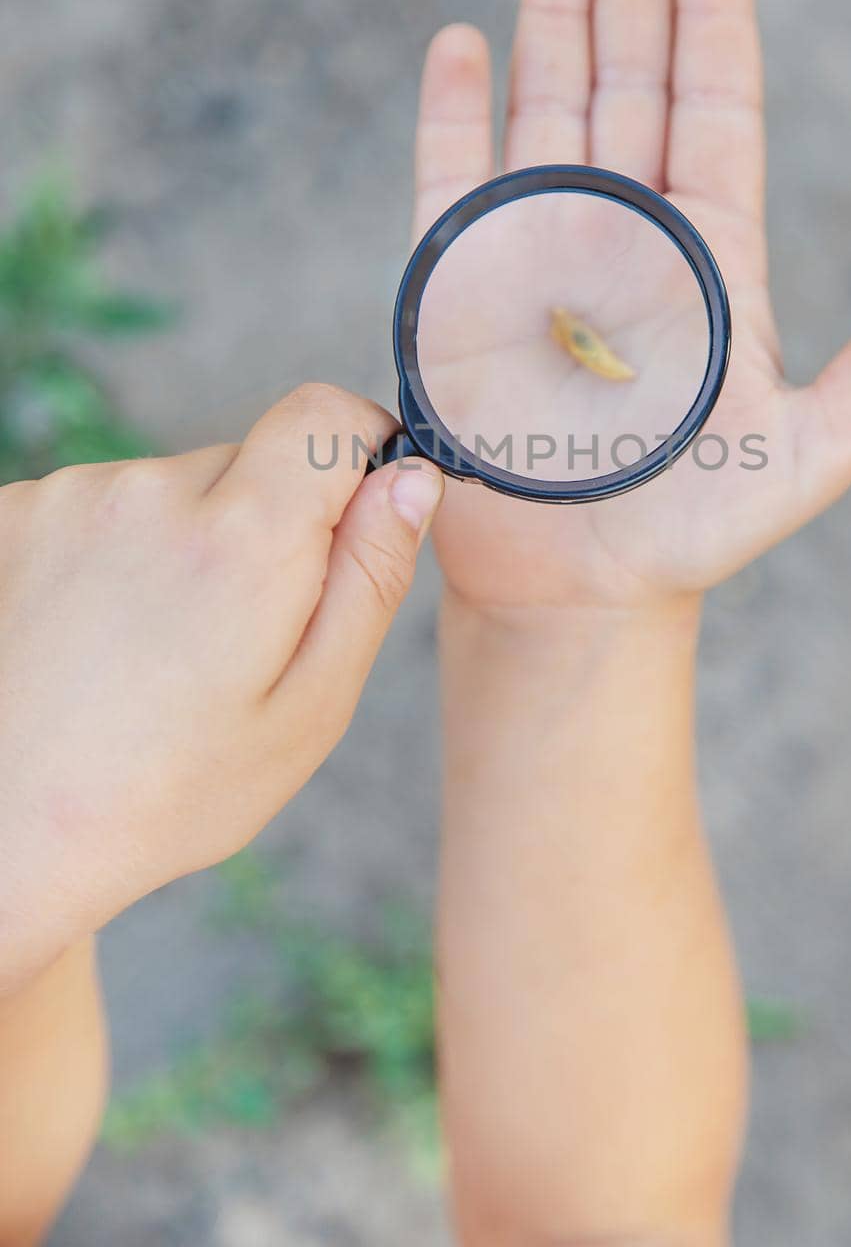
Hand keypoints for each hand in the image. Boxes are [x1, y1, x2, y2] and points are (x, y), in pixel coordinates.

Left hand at [0, 385, 442, 993]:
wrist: (7, 833)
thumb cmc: (168, 792)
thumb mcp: (309, 709)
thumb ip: (370, 578)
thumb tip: (412, 477)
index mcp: (242, 540)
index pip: (328, 414)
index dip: (357, 456)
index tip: (346, 526)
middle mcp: (152, 492)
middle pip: (250, 462)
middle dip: (264, 529)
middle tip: (233, 638)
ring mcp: (71, 497)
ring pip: (175, 488)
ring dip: (183, 543)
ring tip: (152, 650)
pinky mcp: (14, 512)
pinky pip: (104, 505)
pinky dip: (114, 554)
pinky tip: (95, 639)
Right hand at [412, 0, 850, 611]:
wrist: (578, 591)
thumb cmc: (690, 532)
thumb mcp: (807, 453)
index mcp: (708, 258)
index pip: (716, 113)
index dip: (715, 22)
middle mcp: (625, 238)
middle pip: (632, 84)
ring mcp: (541, 256)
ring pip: (550, 109)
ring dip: (553, 16)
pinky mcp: (465, 290)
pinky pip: (456, 184)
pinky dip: (457, 113)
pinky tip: (465, 41)